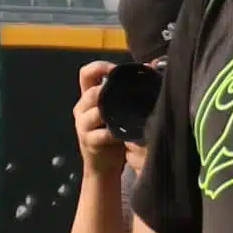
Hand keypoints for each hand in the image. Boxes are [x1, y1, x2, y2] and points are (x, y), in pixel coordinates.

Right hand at [70, 61, 125, 179]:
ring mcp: (83, 125)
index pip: (86, 73)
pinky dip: (115, 133)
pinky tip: (126, 135)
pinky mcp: (89, 142)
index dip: (100, 67)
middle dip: (111, 92)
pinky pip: (102, 133)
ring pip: (96, 111)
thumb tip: (150, 66)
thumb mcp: (119, 111)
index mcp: (88, 97)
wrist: (104, 166)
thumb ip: (128, 91)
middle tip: (129, 95)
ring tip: (129, 115)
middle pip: (92, 92)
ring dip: (114, 112)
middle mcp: (82, 109)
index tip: (116, 70)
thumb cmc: (115, 135)